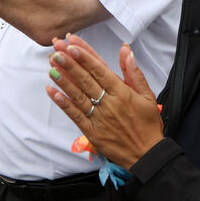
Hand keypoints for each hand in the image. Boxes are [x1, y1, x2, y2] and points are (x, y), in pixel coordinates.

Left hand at [45, 34, 162, 169]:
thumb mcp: (147, 95)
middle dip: (70, 63)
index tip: (72, 44)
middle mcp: (109, 103)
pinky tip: (52, 91)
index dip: (85, 57)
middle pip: (86, 80)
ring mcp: (99, 117)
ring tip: (51, 66)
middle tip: (57, 50)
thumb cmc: (148, 124)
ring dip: (64, 80)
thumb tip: (126, 51)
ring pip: (78, 95)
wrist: (147, 155)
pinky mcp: (92, 131)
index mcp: (122, 93)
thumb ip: (134, 72)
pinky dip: (63, 103)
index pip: (100, 70)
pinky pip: (75, 115)